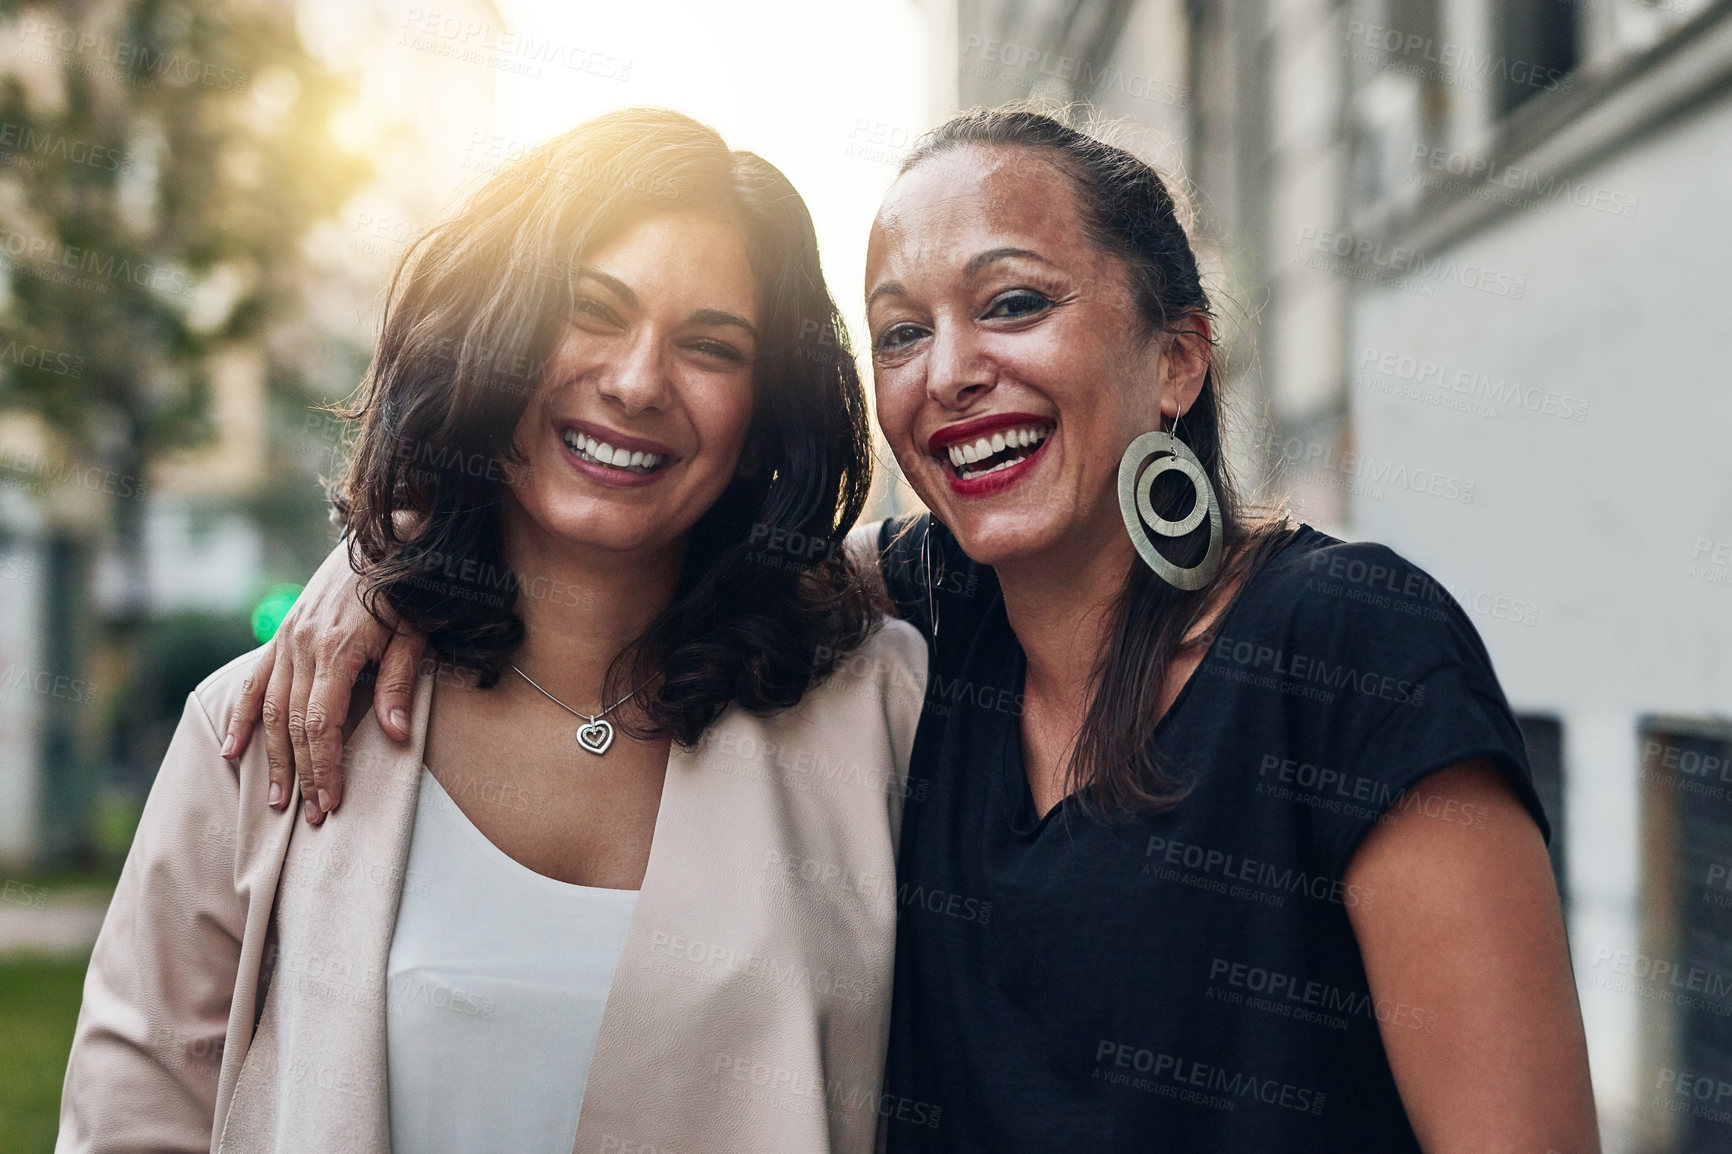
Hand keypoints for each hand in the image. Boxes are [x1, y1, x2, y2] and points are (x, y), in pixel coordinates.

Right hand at [221, 537, 426, 823]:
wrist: (381, 540)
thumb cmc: (405, 592)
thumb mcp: (412, 634)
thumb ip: (397, 683)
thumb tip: (395, 735)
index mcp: (336, 649)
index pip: (322, 723)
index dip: (325, 765)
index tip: (330, 800)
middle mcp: (302, 646)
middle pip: (294, 724)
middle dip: (302, 773)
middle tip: (310, 815)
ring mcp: (286, 640)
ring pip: (272, 710)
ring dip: (272, 757)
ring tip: (275, 799)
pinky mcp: (281, 636)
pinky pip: (256, 682)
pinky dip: (242, 717)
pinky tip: (230, 749)